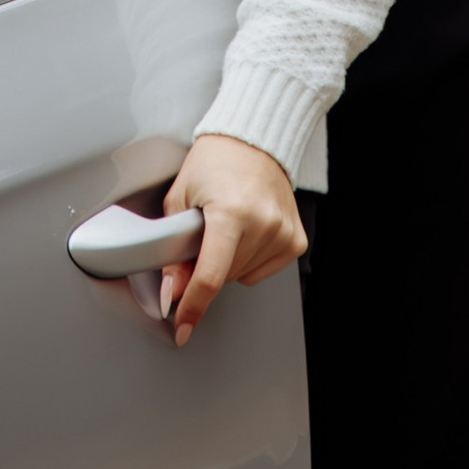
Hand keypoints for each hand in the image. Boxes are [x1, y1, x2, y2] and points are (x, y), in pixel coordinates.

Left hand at [155, 133, 305, 347]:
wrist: (252, 140)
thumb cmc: (214, 162)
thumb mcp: (180, 198)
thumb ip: (174, 248)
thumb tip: (172, 291)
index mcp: (231, 212)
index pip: (210, 276)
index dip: (192, 306)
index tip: (182, 328)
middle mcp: (263, 223)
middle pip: (224, 277)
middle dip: (205, 266)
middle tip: (201, 234)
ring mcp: (283, 233)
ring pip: (242, 278)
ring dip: (227, 262)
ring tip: (226, 225)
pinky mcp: (295, 240)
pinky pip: (261, 271)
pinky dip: (248, 260)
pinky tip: (246, 232)